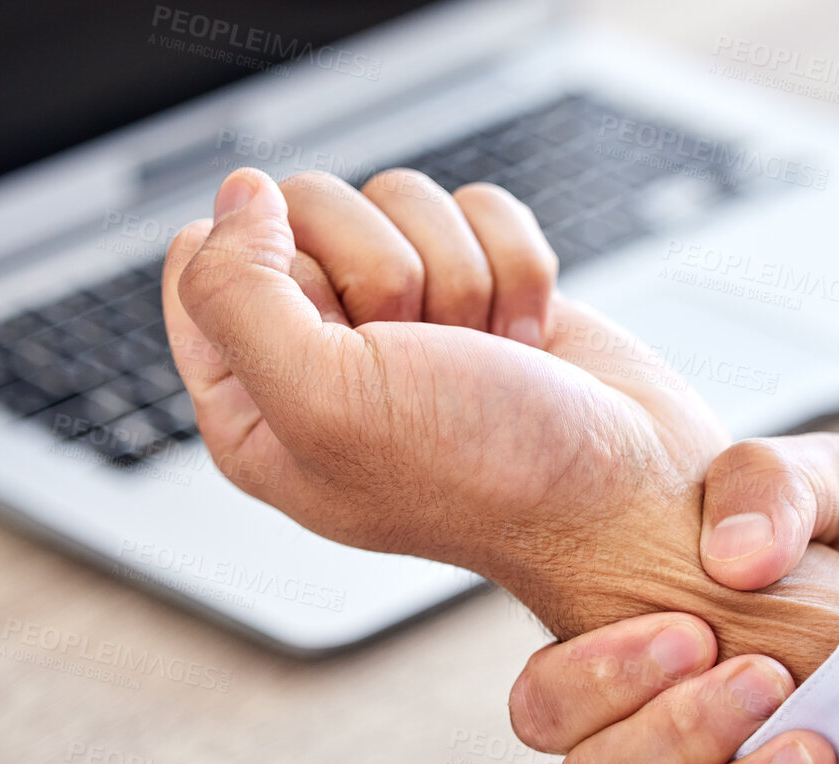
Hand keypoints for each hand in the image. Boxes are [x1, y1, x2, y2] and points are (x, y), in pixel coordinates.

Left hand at [161, 168, 838, 675]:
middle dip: (389, 271)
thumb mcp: (324, 402)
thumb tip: (240, 195)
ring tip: (484, 357)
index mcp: (252, 402)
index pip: (207, 257)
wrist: (630, 494)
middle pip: (309, 210)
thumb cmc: (489, 476)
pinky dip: (517, 265)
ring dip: (462, 274)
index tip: (338, 335)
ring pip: (400, 199)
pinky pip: (477, 207)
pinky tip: (525, 341)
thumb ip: (238, 291)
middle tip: (427, 355)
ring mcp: (407, 320)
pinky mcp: (483, 289)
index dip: (280, 271)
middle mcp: (322, 356)